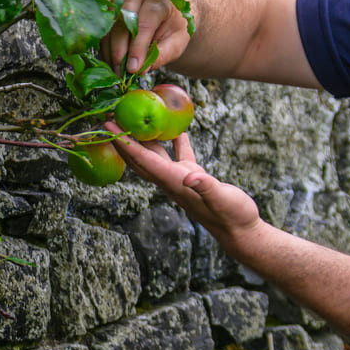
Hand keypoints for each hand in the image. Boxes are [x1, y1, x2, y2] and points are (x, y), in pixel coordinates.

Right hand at [102, 0, 191, 72]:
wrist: (168, 12)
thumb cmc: (174, 26)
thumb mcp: (178, 41)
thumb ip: (163, 53)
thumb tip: (142, 69)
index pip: (144, 24)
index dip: (137, 48)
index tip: (133, 69)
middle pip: (122, 25)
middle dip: (120, 52)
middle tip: (122, 74)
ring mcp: (119, 0)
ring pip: (109, 29)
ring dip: (110, 53)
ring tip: (116, 72)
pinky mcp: (109, 9)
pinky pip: (103, 32)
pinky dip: (106, 50)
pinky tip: (112, 64)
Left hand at [108, 122, 262, 246]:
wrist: (241, 231)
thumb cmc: (232, 216)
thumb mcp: (222, 199)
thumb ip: (206, 187)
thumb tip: (190, 177)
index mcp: (175, 183)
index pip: (143, 161)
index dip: (125, 143)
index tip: (109, 126)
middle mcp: (172, 181)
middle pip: (140, 159)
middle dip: (123, 140)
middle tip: (109, 118)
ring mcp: (183, 179)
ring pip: (157, 156)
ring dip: (144, 139)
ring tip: (135, 119)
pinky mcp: (195, 178)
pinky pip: (180, 155)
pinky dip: (177, 142)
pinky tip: (178, 129)